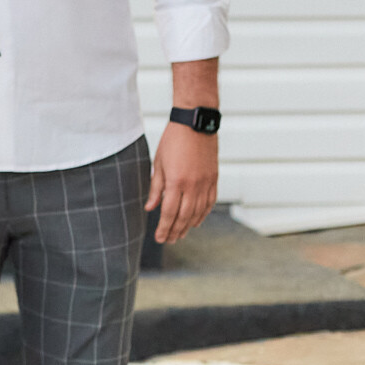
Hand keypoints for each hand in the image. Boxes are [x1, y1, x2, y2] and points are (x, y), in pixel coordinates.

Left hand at [145, 122, 218, 243]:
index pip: (169, 212)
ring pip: (198, 212)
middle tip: (169, 240)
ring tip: (181, 234)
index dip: (164, 227)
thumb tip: (150, 208)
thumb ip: (155, 187)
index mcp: (176, 182)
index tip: (160, 238)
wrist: (195, 124)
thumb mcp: (158, 163)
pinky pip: (209, 202)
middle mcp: (193, 186)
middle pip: (184, 216)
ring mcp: (205, 183)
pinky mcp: (214, 179)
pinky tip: (196, 221)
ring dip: (189, 226)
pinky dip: (203, 214)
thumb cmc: (172, 141)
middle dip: (175, 230)